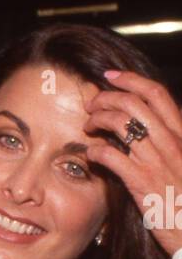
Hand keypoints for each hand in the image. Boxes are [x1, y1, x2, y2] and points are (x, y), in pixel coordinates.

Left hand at [85, 69, 181, 258]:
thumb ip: (166, 143)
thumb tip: (141, 128)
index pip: (157, 94)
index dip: (131, 80)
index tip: (110, 76)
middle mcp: (172, 142)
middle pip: (134, 103)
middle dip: (106, 97)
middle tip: (91, 104)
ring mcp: (157, 161)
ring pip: (121, 123)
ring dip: (97, 119)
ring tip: (88, 127)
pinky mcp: (142, 182)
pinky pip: (111, 155)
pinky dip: (95, 150)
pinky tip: (90, 154)